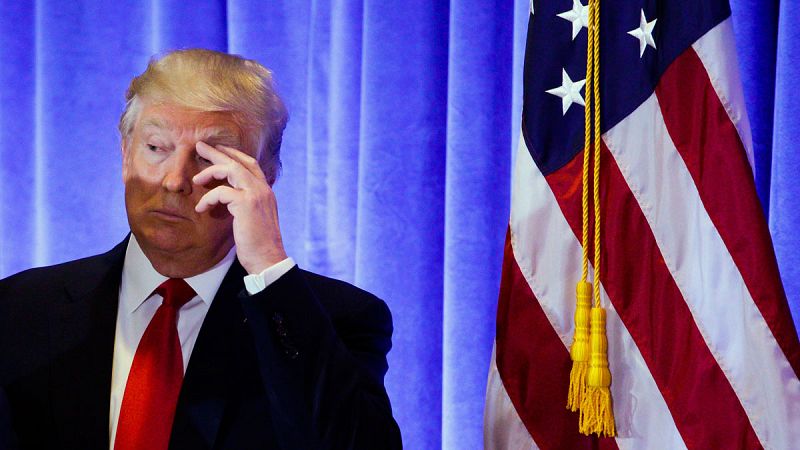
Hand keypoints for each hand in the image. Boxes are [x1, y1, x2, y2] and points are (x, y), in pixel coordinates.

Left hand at [193, 141, 287, 273]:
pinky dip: (208, 199)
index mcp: (266, 191)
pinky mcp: (246, 204)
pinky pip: (221, 192)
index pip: (250, 164)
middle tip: (199, 146)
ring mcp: (256, 195)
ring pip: (230, 170)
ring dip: (209, 171)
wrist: (267, 259)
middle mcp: (263, 189)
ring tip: (195, 179)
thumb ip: (245, 204)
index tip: (218, 150)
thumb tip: (228, 199)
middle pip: (238, 162)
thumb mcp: (253, 219)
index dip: (233, 154)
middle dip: (217, 152)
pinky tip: (200, 209)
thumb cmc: (258, 244)